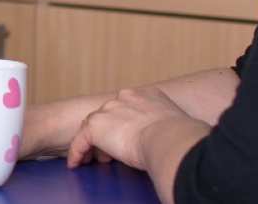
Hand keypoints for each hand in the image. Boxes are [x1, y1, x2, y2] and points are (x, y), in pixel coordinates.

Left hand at [66, 87, 204, 170]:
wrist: (169, 138)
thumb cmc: (180, 135)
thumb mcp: (175, 121)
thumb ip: (165, 123)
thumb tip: (170, 135)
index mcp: (145, 94)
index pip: (127, 108)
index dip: (123, 124)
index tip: (126, 137)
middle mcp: (124, 97)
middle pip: (108, 115)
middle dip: (108, 132)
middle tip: (110, 151)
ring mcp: (108, 110)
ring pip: (93, 127)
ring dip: (93, 143)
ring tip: (93, 159)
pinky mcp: (95, 126)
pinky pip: (81, 140)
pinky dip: (77, 152)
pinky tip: (77, 163)